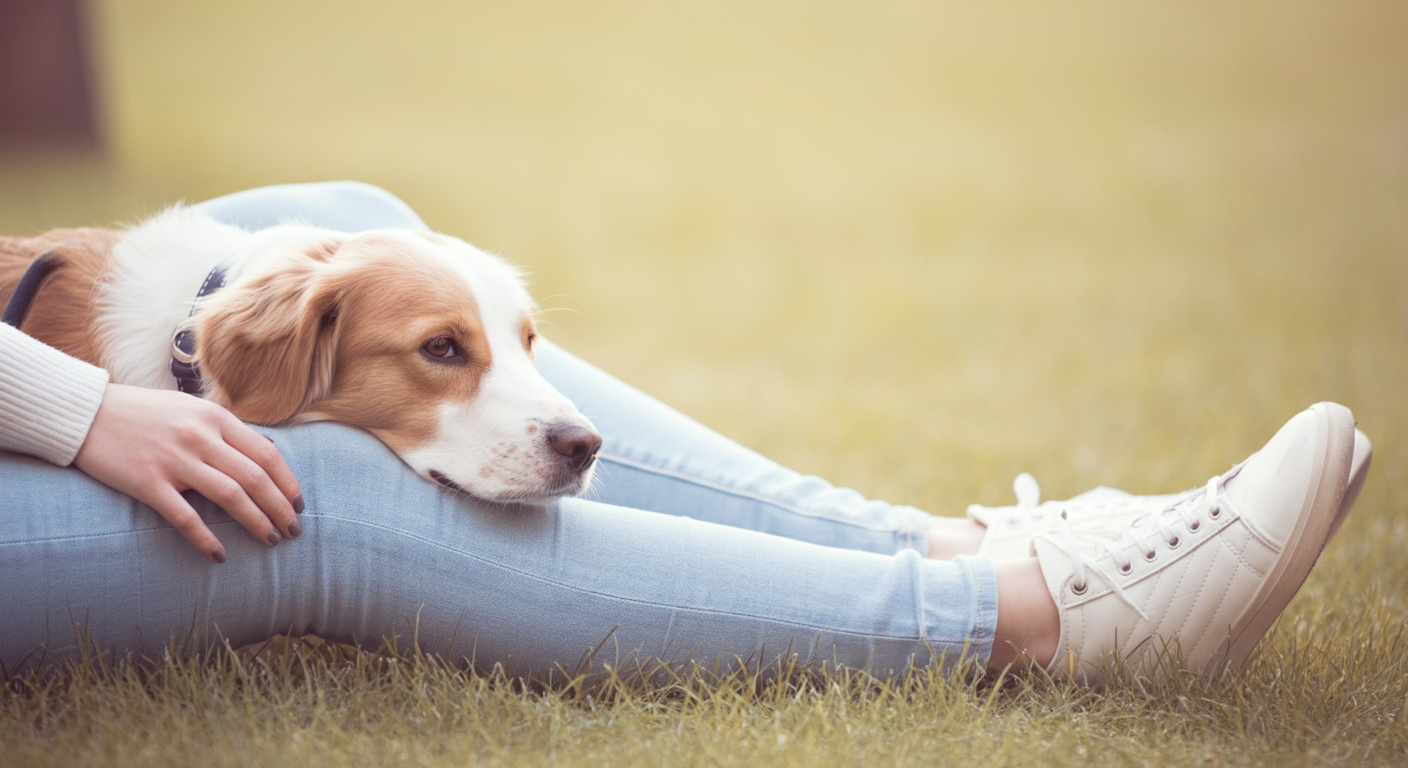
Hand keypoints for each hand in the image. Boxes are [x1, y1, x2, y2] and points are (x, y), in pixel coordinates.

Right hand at [73, 383, 303, 562]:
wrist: (86, 412)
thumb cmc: (143, 412)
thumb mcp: (191, 409)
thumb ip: (224, 430)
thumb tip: (264, 452)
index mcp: (215, 418)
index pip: (267, 454)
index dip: (288, 482)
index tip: (299, 503)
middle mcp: (200, 437)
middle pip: (256, 478)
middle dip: (281, 507)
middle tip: (294, 530)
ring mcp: (174, 460)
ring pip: (231, 496)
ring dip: (257, 522)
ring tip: (271, 540)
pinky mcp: (148, 482)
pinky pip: (185, 517)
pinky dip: (206, 539)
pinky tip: (220, 555)